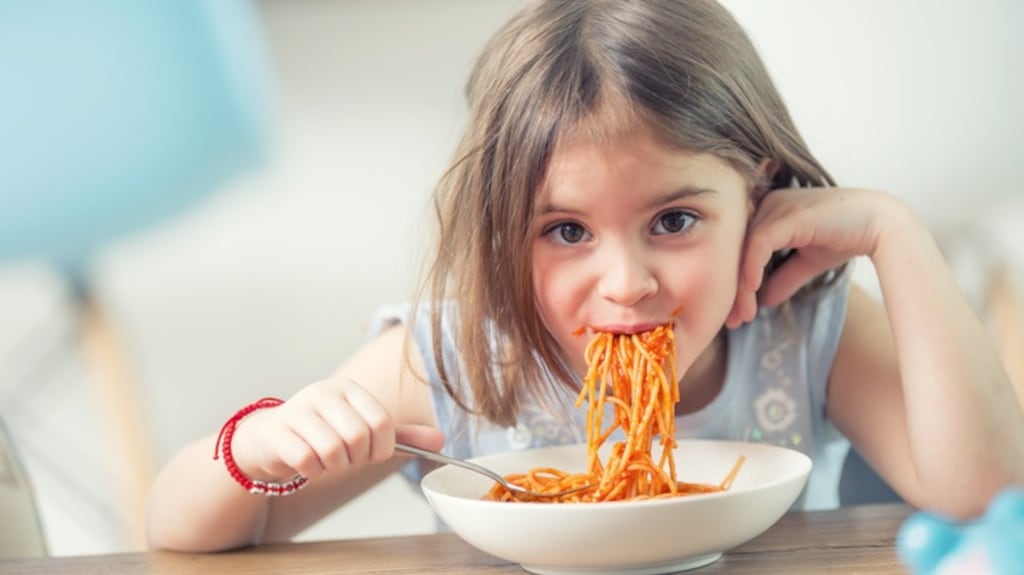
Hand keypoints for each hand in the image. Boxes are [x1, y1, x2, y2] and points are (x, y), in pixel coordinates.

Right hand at [228, 378, 442, 481]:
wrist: (273, 438)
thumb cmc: (325, 434)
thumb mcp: (364, 430)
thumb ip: (402, 435)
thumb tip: (441, 440)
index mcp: (350, 389)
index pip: (381, 422)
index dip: (382, 448)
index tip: (372, 454)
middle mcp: (324, 393)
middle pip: (358, 437)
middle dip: (357, 459)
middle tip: (347, 459)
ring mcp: (298, 409)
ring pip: (333, 450)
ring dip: (335, 467)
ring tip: (327, 461)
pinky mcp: (278, 431)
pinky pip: (307, 460)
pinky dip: (313, 472)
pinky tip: (309, 465)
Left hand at [726, 187, 904, 327]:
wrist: (882, 226)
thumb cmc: (846, 237)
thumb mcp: (807, 262)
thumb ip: (784, 278)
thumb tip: (764, 301)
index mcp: (769, 212)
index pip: (741, 250)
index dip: (736, 283)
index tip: (736, 316)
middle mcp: (768, 205)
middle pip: (737, 251)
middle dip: (733, 290)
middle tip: (732, 322)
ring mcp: (776, 206)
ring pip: (744, 250)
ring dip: (741, 287)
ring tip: (743, 316)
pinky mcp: (788, 214)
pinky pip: (759, 243)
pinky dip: (752, 268)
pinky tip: (752, 291)